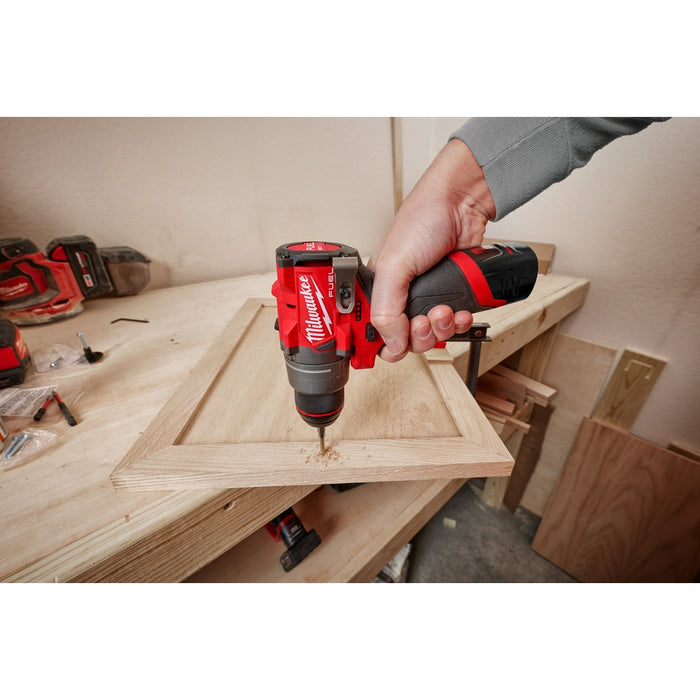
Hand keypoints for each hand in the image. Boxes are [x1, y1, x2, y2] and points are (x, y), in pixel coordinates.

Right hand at [367, 138, 495, 361]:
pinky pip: (454, 326)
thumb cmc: (422, 220)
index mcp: (378, 289)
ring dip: (441, 329)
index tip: (391, 347)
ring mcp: (427, 298)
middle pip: (405, 340)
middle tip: (423, 320)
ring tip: (444, 310)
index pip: (372, 331)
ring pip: (431, 336)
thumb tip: (390, 342)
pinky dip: (459, 323)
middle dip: (418, 336)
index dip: (380, 343)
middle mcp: (401, 296)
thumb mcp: (394, 266)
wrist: (463, 206)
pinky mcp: (451, 297)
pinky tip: (460, 310)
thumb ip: (386, 308)